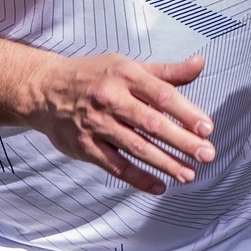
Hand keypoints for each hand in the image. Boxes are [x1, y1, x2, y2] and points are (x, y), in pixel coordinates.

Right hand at [23, 52, 214, 193]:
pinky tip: (159, 186)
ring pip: (136, 147)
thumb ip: (166, 72)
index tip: (207, 128)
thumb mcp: (127, 66)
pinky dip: (139, 178)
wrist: (43, 89)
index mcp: (125, 75)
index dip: (186, 113)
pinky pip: (116, 166)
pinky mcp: (85, 146)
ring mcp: (97, 125)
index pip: (162, 96)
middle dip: (182, 141)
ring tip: (189, 175)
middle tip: (207, 154)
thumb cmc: (92, 76)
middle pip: (152, 124)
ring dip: (165, 163)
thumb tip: (199, 64)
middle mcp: (111, 99)